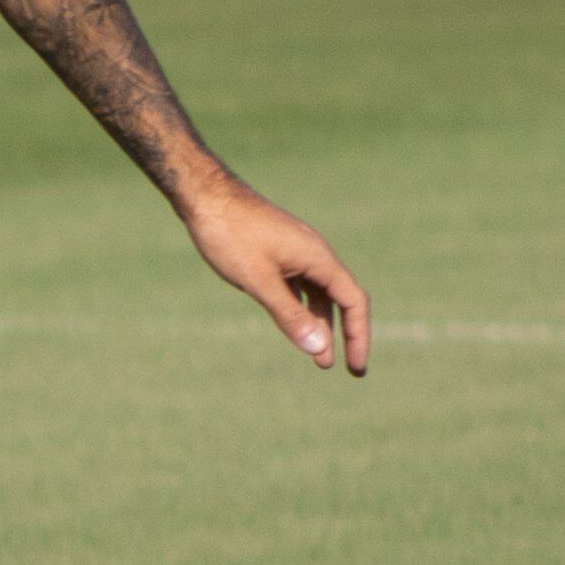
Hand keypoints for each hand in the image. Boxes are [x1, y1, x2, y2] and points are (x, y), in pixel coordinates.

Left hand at [178, 173, 370, 373]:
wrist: (205, 194)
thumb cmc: (230, 235)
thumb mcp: (259, 281)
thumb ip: (289, 315)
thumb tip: (319, 348)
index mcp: (318, 258)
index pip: (353, 302)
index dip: (359, 336)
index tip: (357, 368)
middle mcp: (315, 253)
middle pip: (342, 299)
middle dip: (346, 334)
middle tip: (348, 369)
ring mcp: (297, 251)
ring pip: (319, 294)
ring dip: (321, 324)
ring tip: (319, 357)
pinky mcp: (279, 251)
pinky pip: (300, 285)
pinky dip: (302, 308)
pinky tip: (297, 325)